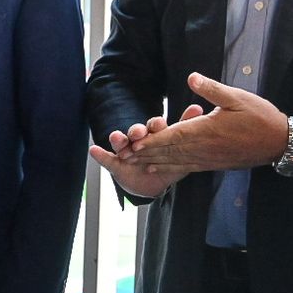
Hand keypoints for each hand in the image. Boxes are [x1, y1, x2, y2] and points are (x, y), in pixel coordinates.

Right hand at [89, 103, 206, 198]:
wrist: (151, 184)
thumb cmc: (168, 164)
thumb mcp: (181, 150)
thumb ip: (186, 130)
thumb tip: (198, 107)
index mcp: (155, 137)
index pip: (155, 127)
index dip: (156, 125)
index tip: (159, 124)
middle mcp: (140, 141)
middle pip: (137, 132)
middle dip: (137, 131)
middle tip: (138, 133)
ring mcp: (126, 152)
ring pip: (121, 142)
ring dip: (118, 139)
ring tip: (117, 138)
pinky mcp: (115, 164)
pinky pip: (106, 159)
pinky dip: (100, 154)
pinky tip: (94, 150)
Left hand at [127, 73, 287, 173]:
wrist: (280, 142)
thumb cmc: (260, 116)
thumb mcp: (237, 97)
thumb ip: (211, 89)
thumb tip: (191, 76)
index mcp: (207, 129)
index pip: (173, 136)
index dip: (152, 140)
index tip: (133, 143)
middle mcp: (204, 147)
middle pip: (168, 151)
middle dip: (144, 153)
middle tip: (122, 155)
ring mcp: (207, 158)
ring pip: (174, 161)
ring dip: (151, 161)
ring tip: (131, 163)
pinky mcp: (212, 164)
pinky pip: (186, 167)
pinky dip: (168, 168)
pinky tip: (155, 168)